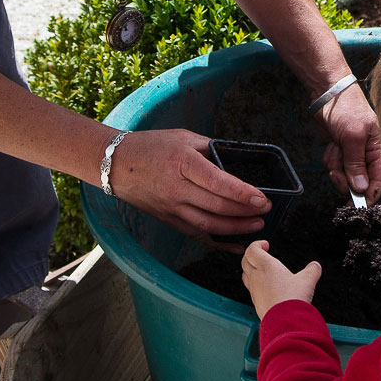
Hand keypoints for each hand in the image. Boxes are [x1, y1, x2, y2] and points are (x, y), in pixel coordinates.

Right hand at [106, 129, 268, 240]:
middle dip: (245, 212)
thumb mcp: (183, 137)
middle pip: (216, 206)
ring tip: (255, 226)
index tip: (262, 199)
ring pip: (207, 225)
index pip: (218, 182)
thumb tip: (235, 158)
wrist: (115, 164)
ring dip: (235, 229)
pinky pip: (196, 234)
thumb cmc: (150, 146)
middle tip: (265, 211)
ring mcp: (171, 207)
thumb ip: (210, 147)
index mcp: (183, 162)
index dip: (243, 193)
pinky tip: (234, 243)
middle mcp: (176, 188)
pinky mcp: (168, 219)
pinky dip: (217, 241)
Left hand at [240, 240, 321, 317]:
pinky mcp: (256, 302)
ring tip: (262, 271)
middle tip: (262, 255)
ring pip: (246, 276)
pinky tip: (266, 289)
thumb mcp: (307, 280)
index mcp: (267, 266)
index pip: (251, 250)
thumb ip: (312, 270)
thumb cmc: (292, 299)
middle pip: (245, 262)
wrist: (285, 321)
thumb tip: (315, 266)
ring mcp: (255, 291)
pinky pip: (251, 290)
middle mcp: (257, 277)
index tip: (266, 245)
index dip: (256, 244)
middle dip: (252, 256)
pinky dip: (256, 286)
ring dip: (251, 270)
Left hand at [319, 83, 380, 200]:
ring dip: (336, 165)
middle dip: (345, 179)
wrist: (328, 93)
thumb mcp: (353, 137)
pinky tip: (331, 145)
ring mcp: (353, 155)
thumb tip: (361, 189)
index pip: (379, 181)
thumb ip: (356, 164)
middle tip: (336, 171)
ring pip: (344, 176)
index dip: (369, 195)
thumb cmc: (347, 109)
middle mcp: (368, 156)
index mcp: (379, 151)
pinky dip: (330, 158)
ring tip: (335, 147)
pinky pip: (334, 167)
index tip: (356, 205)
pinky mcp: (340, 153)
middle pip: (359, 183)